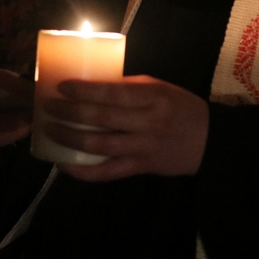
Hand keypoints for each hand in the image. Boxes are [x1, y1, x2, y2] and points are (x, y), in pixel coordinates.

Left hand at [43, 75, 208, 181]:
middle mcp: (148, 122)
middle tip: (48, 107)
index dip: (84, 90)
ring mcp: (143, 148)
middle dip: (70, 113)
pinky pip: (107, 173)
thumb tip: (93, 86)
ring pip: (100, 146)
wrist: (209, 141)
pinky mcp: (141, 168)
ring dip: (70, 139)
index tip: (62, 86)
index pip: (112, 92)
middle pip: (102, 119)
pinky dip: (83, 171)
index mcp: (153, 96)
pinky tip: (65, 164)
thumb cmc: (181, 108)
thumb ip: (129, 88)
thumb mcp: (160, 88)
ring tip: (50, 130)